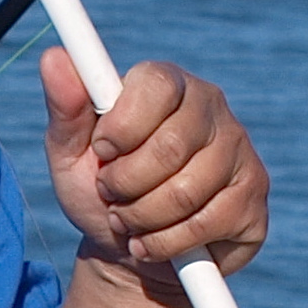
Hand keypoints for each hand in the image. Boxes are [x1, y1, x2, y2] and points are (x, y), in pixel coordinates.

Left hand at [40, 48, 267, 285]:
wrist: (127, 251)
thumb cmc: (99, 190)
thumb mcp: (70, 152)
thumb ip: (65, 107)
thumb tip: (54, 56)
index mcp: (167, 84)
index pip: (157, 85)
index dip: (122, 126)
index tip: (102, 150)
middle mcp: (211, 108)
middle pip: (170, 146)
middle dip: (124, 183)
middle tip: (110, 193)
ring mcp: (239, 150)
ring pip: (185, 192)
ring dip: (139, 217)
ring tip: (127, 218)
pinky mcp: (252, 196)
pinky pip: (204, 224)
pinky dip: (163, 242)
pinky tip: (150, 241)